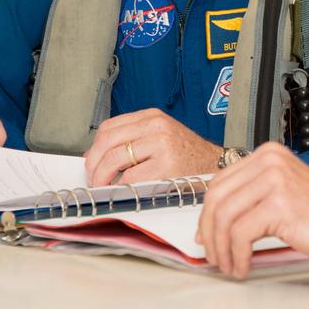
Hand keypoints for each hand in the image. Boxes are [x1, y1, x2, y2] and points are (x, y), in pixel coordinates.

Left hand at [83, 108, 220, 185]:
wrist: (216, 166)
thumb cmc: (186, 155)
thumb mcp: (161, 136)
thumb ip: (132, 140)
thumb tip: (95, 156)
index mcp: (153, 116)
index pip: (109, 127)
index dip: (94, 148)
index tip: (91, 163)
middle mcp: (157, 126)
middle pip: (108, 142)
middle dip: (94, 164)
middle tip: (93, 179)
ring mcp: (162, 145)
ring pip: (115, 159)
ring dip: (103, 177)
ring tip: (104, 186)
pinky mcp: (167, 167)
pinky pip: (131, 178)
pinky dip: (122, 187)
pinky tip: (124, 191)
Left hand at [196, 143, 308, 278]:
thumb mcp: (284, 193)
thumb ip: (253, 197)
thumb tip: (214, 222)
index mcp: (268, 155)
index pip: (220, 182)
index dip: (207, 214)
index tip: (206, 235)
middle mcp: (270, 161)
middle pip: (217, 199)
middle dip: (209, 233)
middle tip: (214, 256)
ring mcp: (275, 180)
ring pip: (224, 217)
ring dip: (222, 248)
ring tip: (229, 265)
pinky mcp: (280, 204)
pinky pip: (240, 234)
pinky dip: (237, 256)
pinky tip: (243, 266)